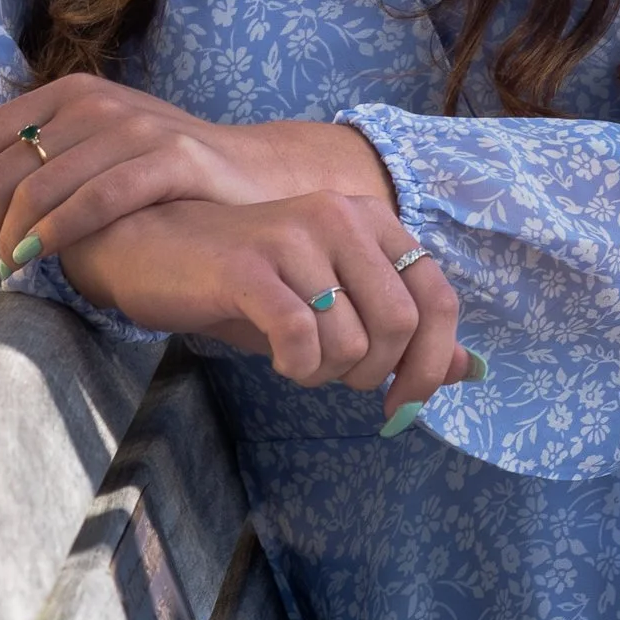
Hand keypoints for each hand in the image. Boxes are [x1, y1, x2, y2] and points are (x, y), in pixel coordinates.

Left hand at [0, 78, 390, 279]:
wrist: (248, 175)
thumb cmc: (157, 168)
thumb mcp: (86, 140)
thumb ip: (24, 132)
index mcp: (66, 94)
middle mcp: (95, 102)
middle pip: (0, 170)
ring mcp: (134, 126)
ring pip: (40, 188)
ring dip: (8, 241)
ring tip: (3, 275)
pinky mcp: (171, 157)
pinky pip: (97, 199)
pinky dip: (58, 233)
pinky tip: (39, 258)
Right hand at [58, 195, 472, 419]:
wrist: (155, 247)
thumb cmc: (251, 282)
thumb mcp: (333, 299)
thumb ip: (400, 330)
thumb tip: (464, 370)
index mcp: (372, 219)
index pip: (438, 298)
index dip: (431, 362)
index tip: (405, 403)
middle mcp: (341, 216)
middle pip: (399, 325)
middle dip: (373, 374)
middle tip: (335, 377)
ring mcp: (295, 236)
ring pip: (349, 339)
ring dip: (325, 372)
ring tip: (294, 358)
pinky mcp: (250, 267)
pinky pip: (300, 339)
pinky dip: (295, 366)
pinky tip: (276, 357)